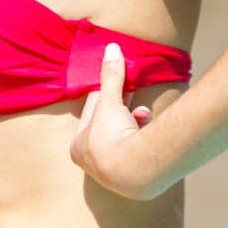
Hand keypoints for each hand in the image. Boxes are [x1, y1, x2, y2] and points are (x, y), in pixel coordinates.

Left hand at [69, 42, 156, 199]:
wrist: (134, 172)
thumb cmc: (112, 135)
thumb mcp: (110, 101)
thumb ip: (111, 76)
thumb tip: (112, 47)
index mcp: (78, 146)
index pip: (92, 115)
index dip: (107, 97)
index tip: (119, 88)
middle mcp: (91, 162)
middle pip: (109, 127)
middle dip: (123, 111)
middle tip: (133, 101)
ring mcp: (112, 173)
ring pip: (123, 139)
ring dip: (134, 123)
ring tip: (143, 115)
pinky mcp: (132, 180)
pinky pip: (136, 150)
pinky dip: (142, 138)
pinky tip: (150, 130)